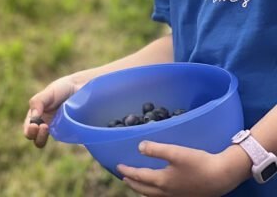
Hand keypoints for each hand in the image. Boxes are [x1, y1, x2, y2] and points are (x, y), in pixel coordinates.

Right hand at [24, 76, 80, 147]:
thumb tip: (34, 117)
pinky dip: (59, 137)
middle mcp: (44, 123)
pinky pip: (61, 139)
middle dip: (35, 135)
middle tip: (43, 126)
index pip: (28, 127)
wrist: (80, 87)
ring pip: (44, 141)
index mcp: (37, 114)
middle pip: (35, 137)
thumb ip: (38, 102)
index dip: (29, 129)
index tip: (35, 125)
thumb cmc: (62, 89)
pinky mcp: (68, 132)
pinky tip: (62, 129)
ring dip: (41, 138)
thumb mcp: (48, 93)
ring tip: (47, 127)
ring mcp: (56, 129)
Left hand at [117, 141, 248, 195]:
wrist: (222, 176)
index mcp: (162, 181)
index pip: (139, 177)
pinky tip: (158, 190)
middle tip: (124, 177)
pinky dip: (154, 193)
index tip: (118, 166)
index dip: (127, 171)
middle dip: (132, 183)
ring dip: (142, 190)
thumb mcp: (175, 152)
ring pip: (153, 196)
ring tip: (137, 184)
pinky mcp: (185, 196)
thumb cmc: (198, 163)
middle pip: (144, 189)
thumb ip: (156, 149)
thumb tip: (139, 147)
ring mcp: (177, 196)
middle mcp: (167, 192)